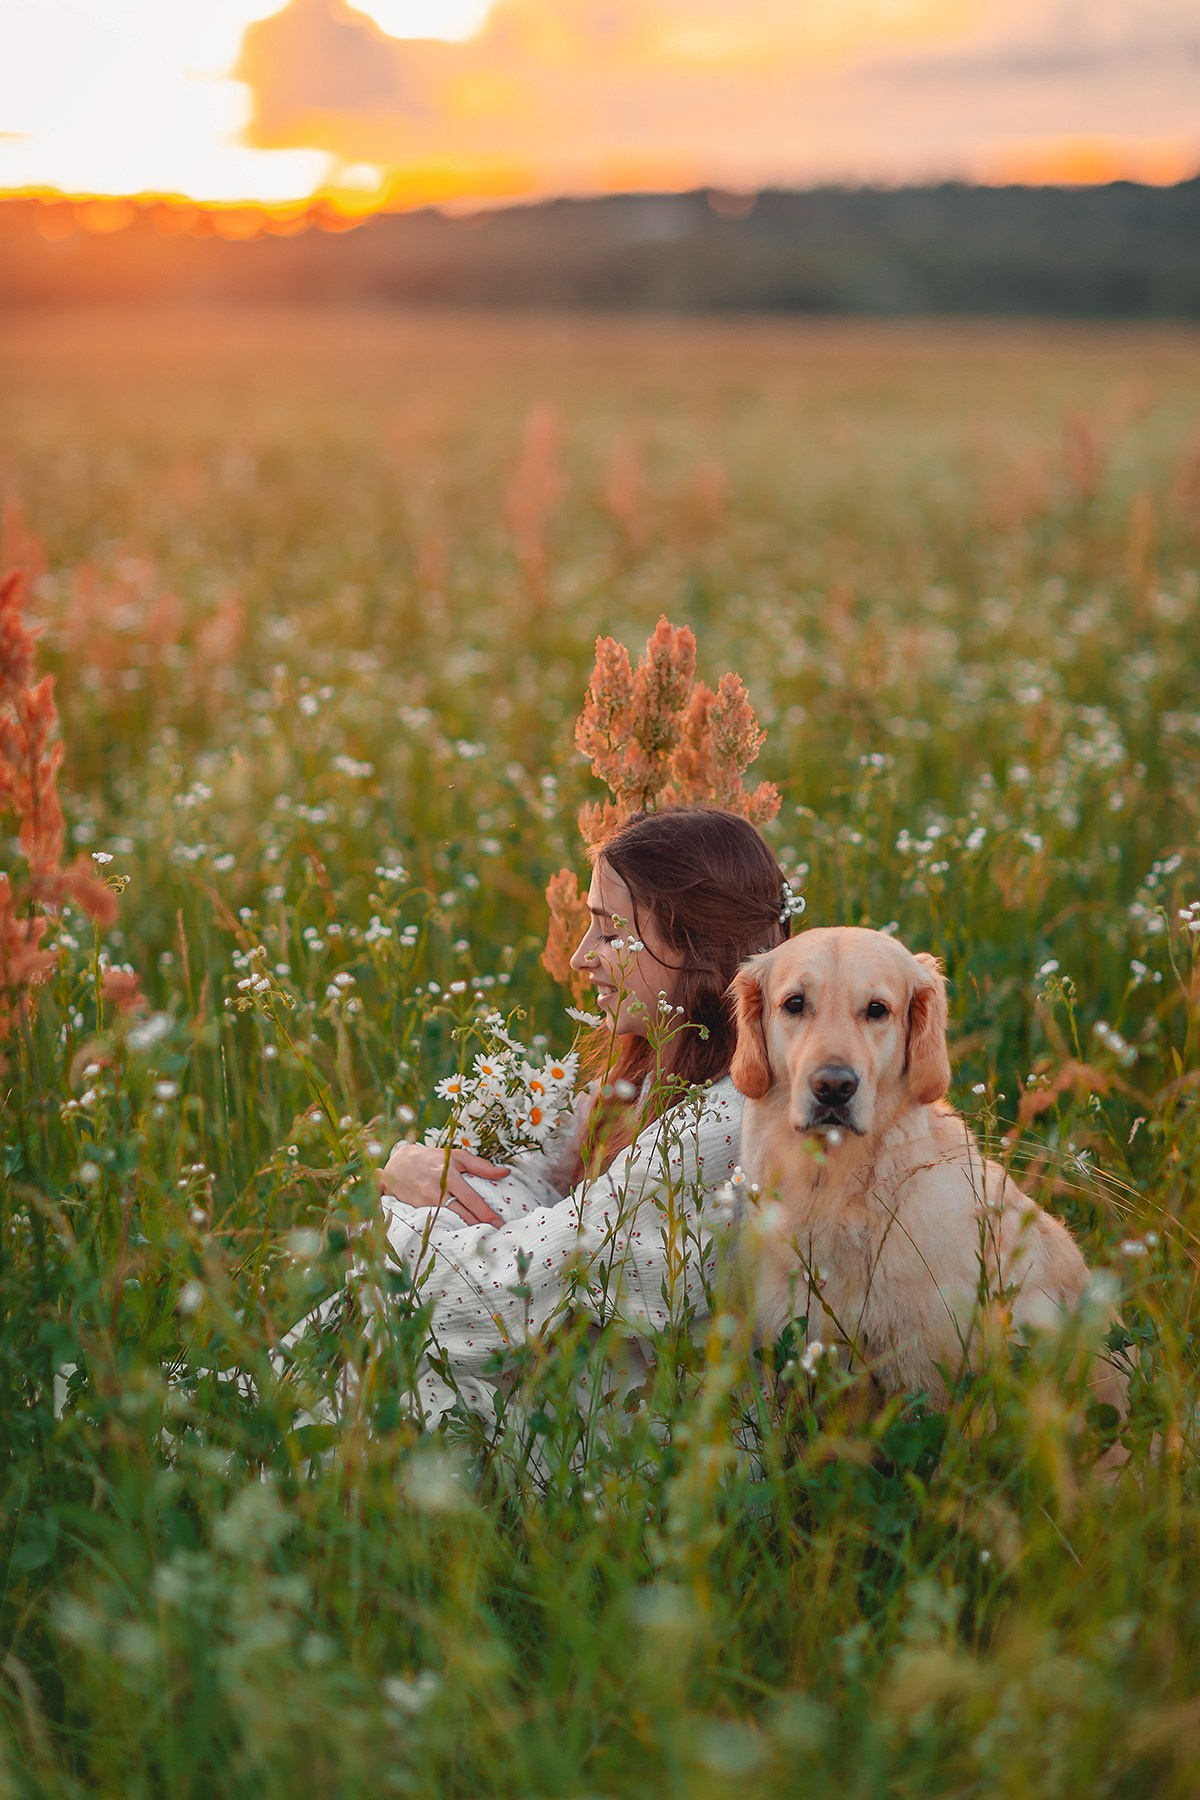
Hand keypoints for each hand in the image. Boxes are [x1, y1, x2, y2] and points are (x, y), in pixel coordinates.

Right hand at [378, 1141, 508, 1225]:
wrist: (398, 1166)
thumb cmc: (432, 1159)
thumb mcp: (456, 1156)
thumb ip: (481, 1165)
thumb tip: (505, 1172)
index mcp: (449, 1176)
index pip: (471, 1199)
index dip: (486, 1213)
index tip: (499, 1222)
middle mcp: (437, 1191)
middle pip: (463, 1214)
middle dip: (480, 1225)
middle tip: (495, 1233)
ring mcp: (427, 1204)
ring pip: (451, 1221)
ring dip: (467, 1230)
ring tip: (483, 1235)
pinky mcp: (419, 1212)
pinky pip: (439, 1223)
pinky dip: (452, 1229)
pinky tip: (463, 1235)